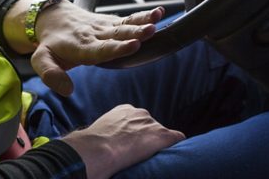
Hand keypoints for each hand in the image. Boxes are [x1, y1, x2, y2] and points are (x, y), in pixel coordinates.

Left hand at [31, 0, 163, 95]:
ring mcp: (104, 27)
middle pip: (117, 34)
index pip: (101, 49)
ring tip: (157, 18)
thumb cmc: (51, 43)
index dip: (118, 48)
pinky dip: (143, 15)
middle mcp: (95, 35)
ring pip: (124, 24)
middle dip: (135, 33)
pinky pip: (128, 19)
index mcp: (80, 47)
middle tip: (151, 30)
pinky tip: (158, 12)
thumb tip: (68, 90)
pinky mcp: (111, 21)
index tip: (134, 45)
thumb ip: (51, 75)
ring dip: (142, 21)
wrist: (54, 17)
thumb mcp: (41, 60)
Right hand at [62, 104, 184, 178]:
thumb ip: (107, 132)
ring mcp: (151, 123)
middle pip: (151, 126)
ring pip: (162, 134)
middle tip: (139, 155)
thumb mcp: (99, 131)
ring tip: (152, 158)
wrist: (97, 149)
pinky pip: (176, 137)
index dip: (136, 134)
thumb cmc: (92, 145)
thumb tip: (102, 145)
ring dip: (158, 145)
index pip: (137, 120)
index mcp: (124, 110)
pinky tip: (175, 153)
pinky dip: (176, 145)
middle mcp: (140, 113)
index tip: (132, 146)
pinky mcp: (161, 135)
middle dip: (147, 138)